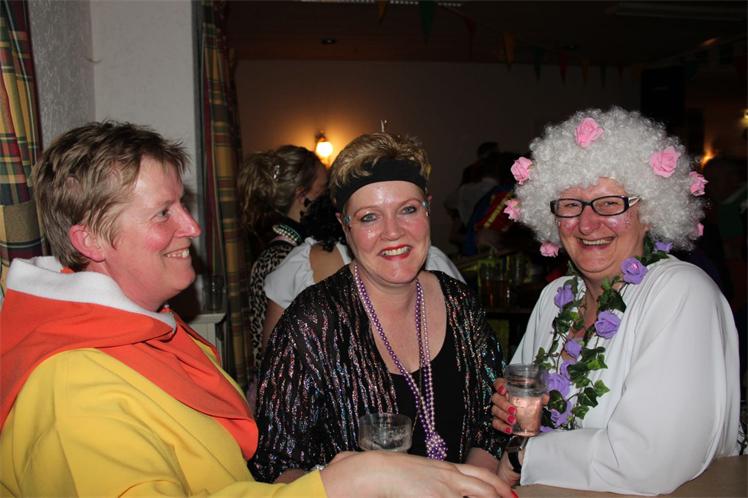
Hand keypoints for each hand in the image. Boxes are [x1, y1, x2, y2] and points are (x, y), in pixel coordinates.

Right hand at [321, 451, 516, 497]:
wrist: (380, 470)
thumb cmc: (397, 472)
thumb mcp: (424, 473)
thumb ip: (440, 480)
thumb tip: (451, 489)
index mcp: (447, 468)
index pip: (481, 475)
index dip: (499, 485)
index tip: (509, 493)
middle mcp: (451, 477)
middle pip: (485, 487)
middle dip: (502, 495)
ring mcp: (446, 489)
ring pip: (479, 495)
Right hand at [491, 378, 548, 433]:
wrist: (528, 412)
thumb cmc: (529, 399)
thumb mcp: (535, 395)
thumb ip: (540, 394)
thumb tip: (545, 398)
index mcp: (507, 388)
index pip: (498, 383)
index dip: (499, 385)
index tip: (504, 390)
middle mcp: (500, 397)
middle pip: (496, 398)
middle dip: (504, 405)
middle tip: (514, 411)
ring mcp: (498, 408)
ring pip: (495, 410)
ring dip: (503, 416)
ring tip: (513, 421)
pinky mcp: (498, 419)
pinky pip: (496, 423)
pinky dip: (502, 427)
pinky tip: (509, 430)